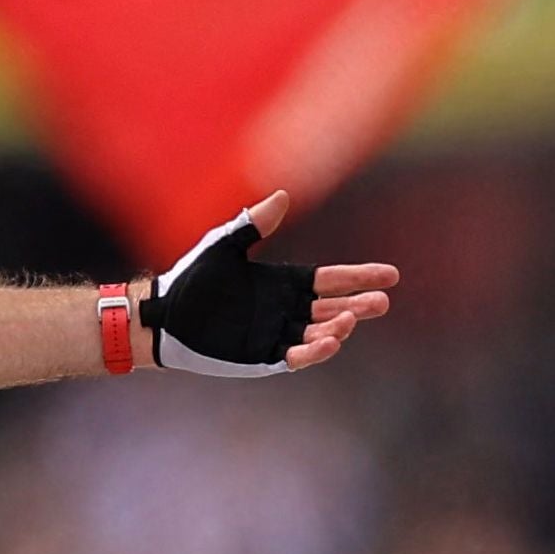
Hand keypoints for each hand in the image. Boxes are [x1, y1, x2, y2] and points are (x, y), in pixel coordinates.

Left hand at [136, 190, 397, 374]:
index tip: (390, 276)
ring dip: (337, 328)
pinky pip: (294, 357)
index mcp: (283, 284)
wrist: (165, 315)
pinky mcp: (262, 359)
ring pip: (318, 335)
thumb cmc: (193, 278)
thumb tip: (282, 195)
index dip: (359, 277)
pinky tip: (328, 343)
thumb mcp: (225, 245)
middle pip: (332, 309)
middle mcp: (285, 311)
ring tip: (350, 319)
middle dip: (359, 305)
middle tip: (382, 302)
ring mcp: (276, 336)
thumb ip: (253, 223)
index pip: (330, 281)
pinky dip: (312, 352)